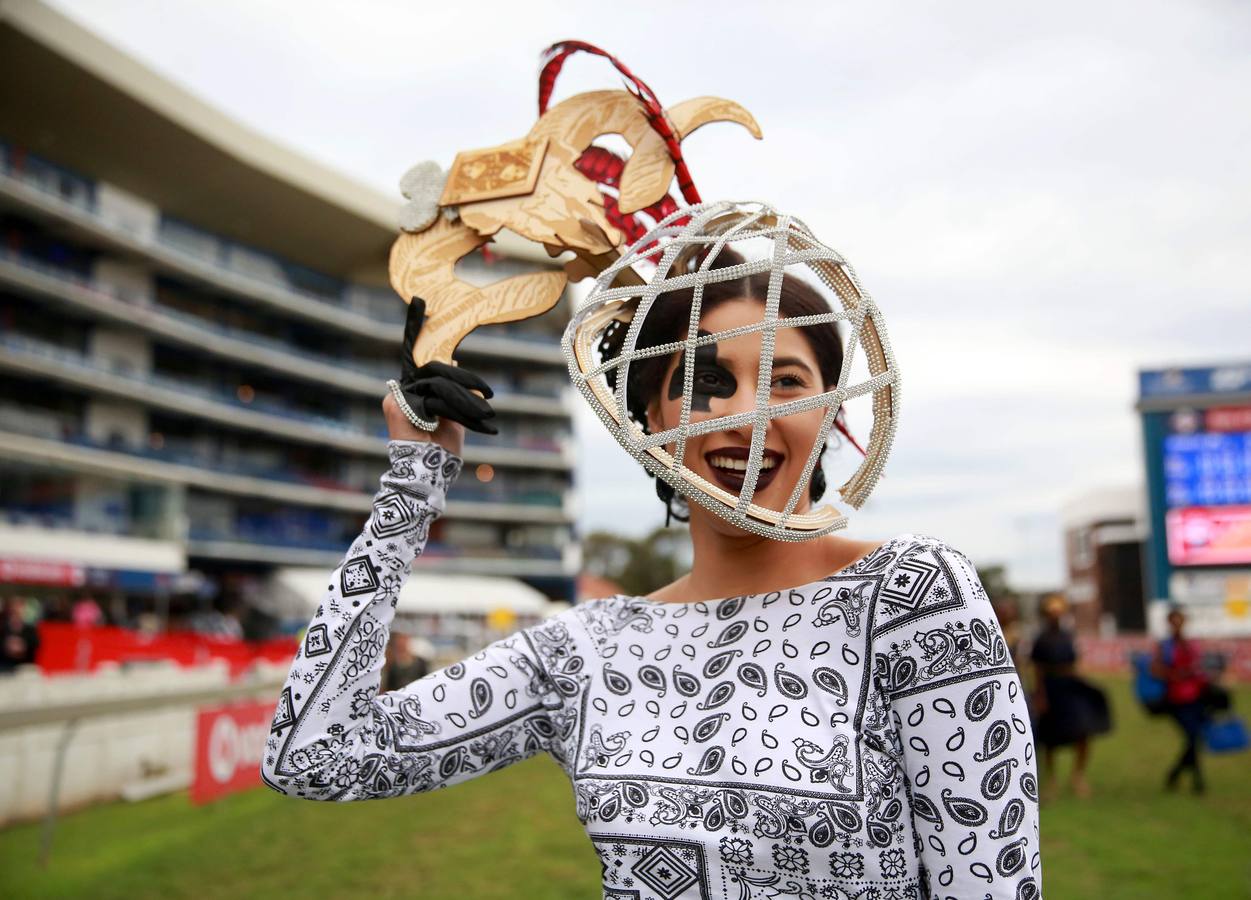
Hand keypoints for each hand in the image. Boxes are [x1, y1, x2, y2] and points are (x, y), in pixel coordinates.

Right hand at [383, 296, 497, 455]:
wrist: (429, 478)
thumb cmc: (441, 452)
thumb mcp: (455, 416)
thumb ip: (454, 389)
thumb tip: (451, 359)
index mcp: (411, 391)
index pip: (417, 356)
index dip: (414, 327)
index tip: (421, 301)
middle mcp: (398, 392)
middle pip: (435, 368)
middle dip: (465, 380)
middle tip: (489, 396)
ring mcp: (395, 398)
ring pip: (441, 385)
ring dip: (468, 402)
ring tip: (486, 418)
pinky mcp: (398, 407)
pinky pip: (437, 399)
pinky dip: (460, 412)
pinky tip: (475, 425)